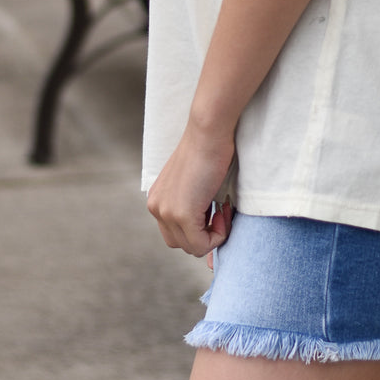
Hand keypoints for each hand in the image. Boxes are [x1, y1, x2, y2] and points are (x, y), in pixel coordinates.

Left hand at [146, 123, 235, 257]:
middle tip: (221, 211)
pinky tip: (224, 211)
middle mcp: (156, 207)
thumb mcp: (193, 182)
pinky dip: (218, 235)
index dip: (199, 226)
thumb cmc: (208, 149)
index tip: (216, 208)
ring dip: (213, 235)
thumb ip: (191, 202)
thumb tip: (207, 225)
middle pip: (180, 243)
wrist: (209, 133)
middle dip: (204, 234)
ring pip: (191, 247)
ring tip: (223, 209)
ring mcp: (167, 212)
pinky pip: (201, 244)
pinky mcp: (182, 215)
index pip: (174, 232)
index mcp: (157, 199)